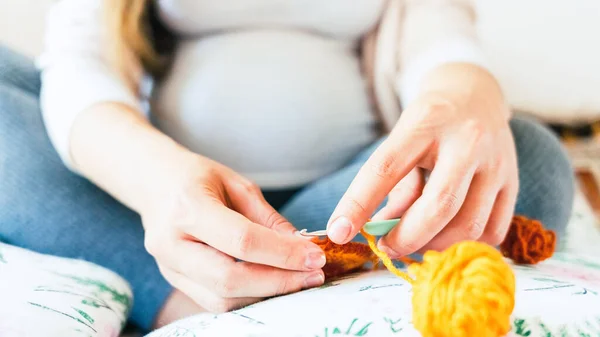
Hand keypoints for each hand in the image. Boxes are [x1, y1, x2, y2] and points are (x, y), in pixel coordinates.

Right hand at [142, 155, 325, 311]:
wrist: (153, 183)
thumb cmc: (197, 177)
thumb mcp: (236, 184)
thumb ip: (268, 218)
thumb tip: (302, 247)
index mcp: (188, 207)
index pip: (242, 241)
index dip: (283, 253)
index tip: (315, 256)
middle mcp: (171, 243)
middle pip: (229, 279)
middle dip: (279, 282)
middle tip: (313, 275)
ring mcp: (168, 267)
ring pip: (221, 298)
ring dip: (266, 294)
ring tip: (298, 281)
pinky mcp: (173, 280)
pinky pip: (213, 300)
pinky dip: (247, 296)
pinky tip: (272, 284)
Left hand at [327, 63, 518, 256]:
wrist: (475, 94)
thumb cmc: (428, 123)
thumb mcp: (402, 139)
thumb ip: (390, 185)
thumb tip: (380, 233)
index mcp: (425, 123)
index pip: (385, 168)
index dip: (358, 204)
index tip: (338, 232)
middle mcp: (467, 140)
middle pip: (438, 206)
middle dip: (406, 239)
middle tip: (387, 246)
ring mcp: (497, 162)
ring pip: (469, 225)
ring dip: (435, 246)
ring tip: (416, 241)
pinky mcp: (513, 181)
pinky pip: (492, 231)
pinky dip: (464, 243)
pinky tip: (446, 234)